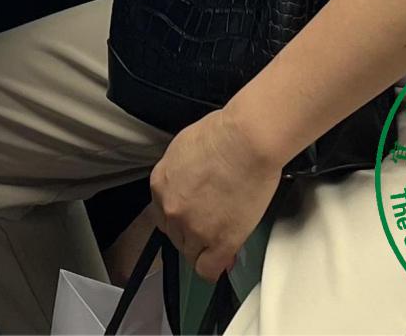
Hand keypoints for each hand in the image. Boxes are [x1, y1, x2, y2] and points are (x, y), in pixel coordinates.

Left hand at [150, 107, 280, 282]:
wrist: (245, 141)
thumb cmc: (222, 135)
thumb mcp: (184, 149)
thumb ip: (179, 174)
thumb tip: (188, 187)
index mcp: (160, 183)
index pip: (162, 214)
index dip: (180, 217)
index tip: (193, 217)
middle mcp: (171, 208)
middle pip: (175, 236)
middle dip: (191, 233)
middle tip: (211, 225)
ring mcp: (193, 228)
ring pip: (191, 255)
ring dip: (205, 248)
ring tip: (222, 235)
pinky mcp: (219, 242)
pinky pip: (208, 270)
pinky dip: (215, 267)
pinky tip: (225, 257)